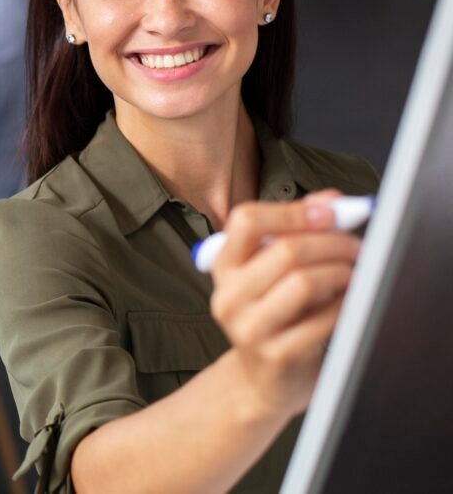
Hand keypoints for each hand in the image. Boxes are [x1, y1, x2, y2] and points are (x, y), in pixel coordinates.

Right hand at [210, 190, 361, 419]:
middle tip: (356, 247)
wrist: (263, 381)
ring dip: (341, 272)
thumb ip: (296, 231)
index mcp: (223, 266)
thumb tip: (331, 201)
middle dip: (332, 242)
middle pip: (284, 250)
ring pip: (304, 281)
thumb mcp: (272, 272)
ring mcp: (249, 327)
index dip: (293, 211)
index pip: (246, 220)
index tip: (330, 212)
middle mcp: (228, 295)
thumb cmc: (274, 317)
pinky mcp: (276, 354)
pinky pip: (323, 318)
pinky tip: (348, 303)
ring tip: (353, 274)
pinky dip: (345, 305)